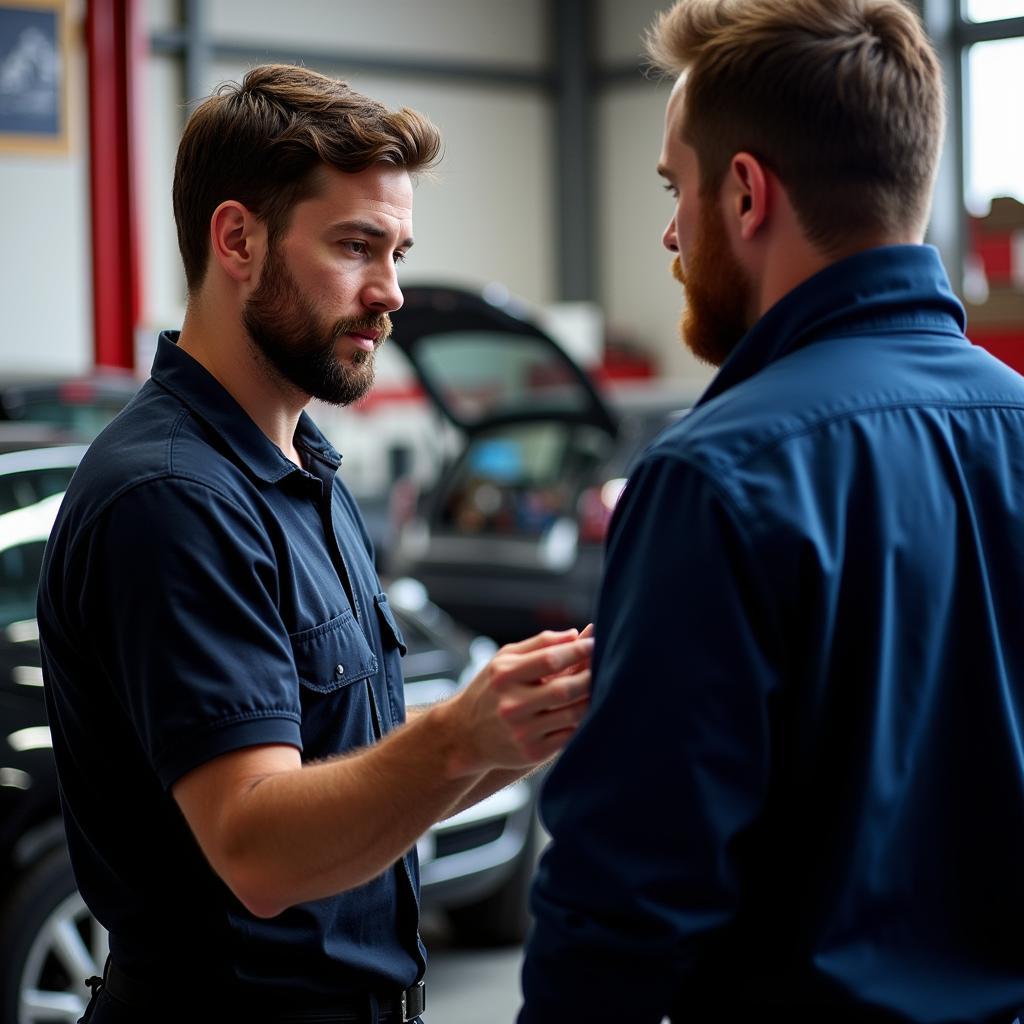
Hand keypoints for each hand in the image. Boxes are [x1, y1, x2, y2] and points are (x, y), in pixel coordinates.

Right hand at [443, 629, 592, 775]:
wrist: (465, 734)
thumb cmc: (492, 689)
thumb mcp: (505, 660)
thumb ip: (539, 644)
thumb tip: (575, 635)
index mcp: (504, 676)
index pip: (549, 660)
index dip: (578, 650)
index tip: (596, 642)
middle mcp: (511, 705)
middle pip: (563, 690)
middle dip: (591, 676)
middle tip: (606, 664)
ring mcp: (521, 732)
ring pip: (572, 714)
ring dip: (593, 698)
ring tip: (604, 684)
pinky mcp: (532, 753)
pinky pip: (570, 735)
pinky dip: (585, 720)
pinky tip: (592, 708)